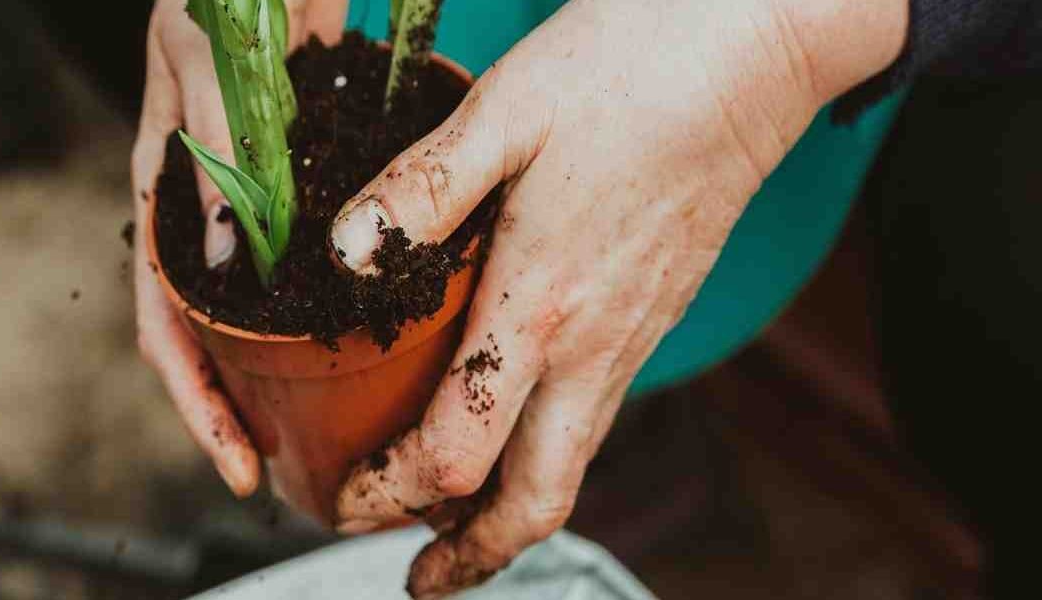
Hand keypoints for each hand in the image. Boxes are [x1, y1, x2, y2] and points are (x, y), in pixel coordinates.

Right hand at [130, 0, 345, 496]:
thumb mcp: (207, 67)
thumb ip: (215, 155)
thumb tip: (228, 261)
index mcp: (165, 199)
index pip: (167, 327)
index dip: (198, 405)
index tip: (238, 467)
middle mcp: (208, 215)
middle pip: (215, 337)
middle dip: (244, 409)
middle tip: (296, 469)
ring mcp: (256, 204)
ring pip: (264, 309)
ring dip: (288, 370)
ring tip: (336, 424)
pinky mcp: (301, 183)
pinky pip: (310, 260)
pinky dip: (328, 306)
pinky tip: (370, 335)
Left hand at [329, 0, 906, 595]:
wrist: (749, 52)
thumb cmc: (627, 71)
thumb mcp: (504, 113)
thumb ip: (419, 193)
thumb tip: (343, 255)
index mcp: (541, 304)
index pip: (457, 453)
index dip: (391, 493)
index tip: (344, 498)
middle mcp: (593, 345)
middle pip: (534, 502)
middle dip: (470, 557)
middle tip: (418, 578)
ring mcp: (634, 339)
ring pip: (569, 467)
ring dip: (503, 512)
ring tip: (448, 521)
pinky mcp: (654, 317)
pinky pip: (594, 417)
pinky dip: (541, 452)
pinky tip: (506, 421)